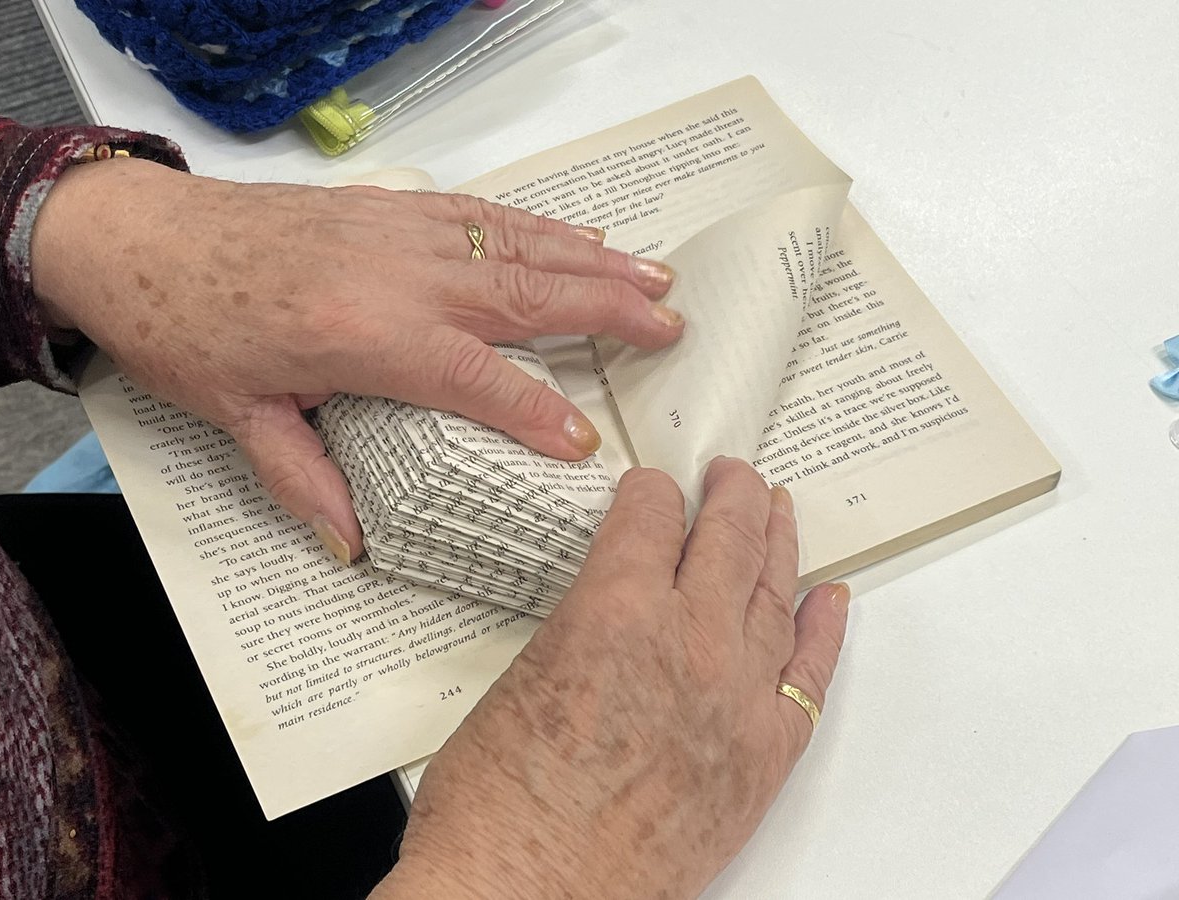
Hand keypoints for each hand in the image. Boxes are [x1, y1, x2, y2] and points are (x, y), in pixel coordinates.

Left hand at [29, 158, 681, 560]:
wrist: (137, 238)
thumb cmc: (183, 326)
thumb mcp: (238, 419)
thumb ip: (305, 481)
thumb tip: (354, 545)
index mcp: (364, 336)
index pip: (477, 379)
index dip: (537, 413)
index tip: (588, 443)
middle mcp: (397, 276)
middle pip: (525, 295)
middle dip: (606, 312)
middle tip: (671, 326)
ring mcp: (398, 233)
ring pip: (517, 246)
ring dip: (592, 259)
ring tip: (655, 274)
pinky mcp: (390, 210)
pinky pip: (483, 213)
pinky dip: (540, 225)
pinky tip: (577, 233)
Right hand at [376, 458, 849, 898]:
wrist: (527, 899)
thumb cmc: (499, 808)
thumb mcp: (521, 678)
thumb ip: (581, 630)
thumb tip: (607, 616)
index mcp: (616, 612)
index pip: (651, 518)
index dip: (652, 494)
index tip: (654, 490)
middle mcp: (687, 643)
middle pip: (727, 539)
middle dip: (731, 495)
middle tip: (732, 474)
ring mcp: (735, 699)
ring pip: (774, 593)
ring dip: (780, 542)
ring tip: (781, 509)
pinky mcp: (762, 757)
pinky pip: (810, 678)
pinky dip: (825, 633)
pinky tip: (831, 599)